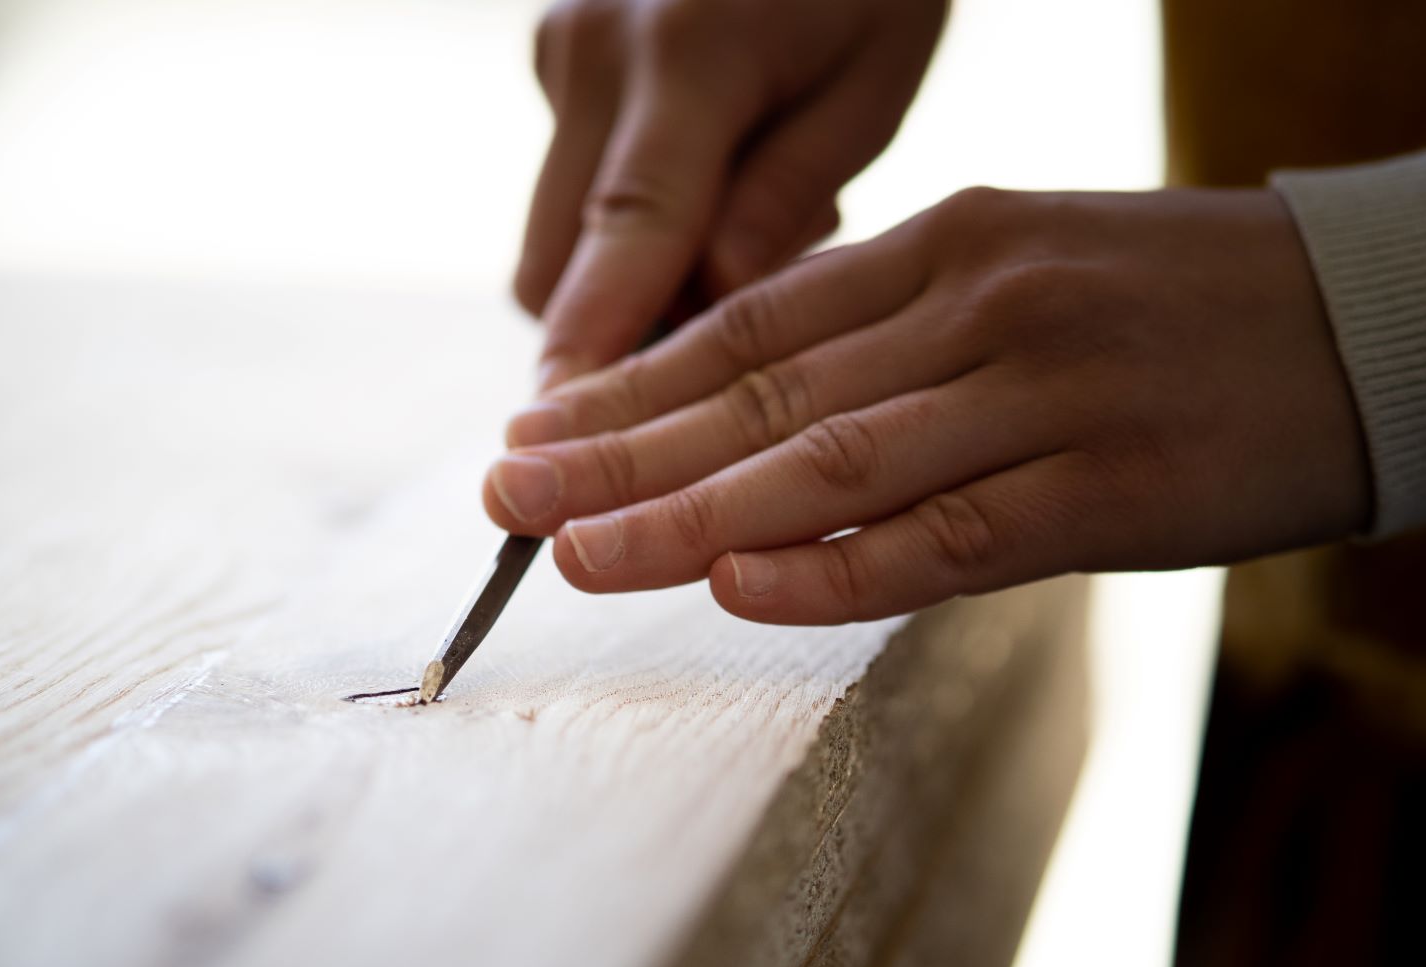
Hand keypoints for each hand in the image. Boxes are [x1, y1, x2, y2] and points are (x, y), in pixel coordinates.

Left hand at [483, 186, 1371, 623]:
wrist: (1372, 318)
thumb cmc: (1172, 312)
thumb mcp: (1020, 276)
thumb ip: (892, 335)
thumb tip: (754, 411)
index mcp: (944, 247)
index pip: (749, 326)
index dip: (631, 387)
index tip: (536, 429)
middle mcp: (976, 306)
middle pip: (761, 392)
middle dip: (619, 452)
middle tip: (508, 495)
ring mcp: (1041, 394)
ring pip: (831, 463)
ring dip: (689, 513)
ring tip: (579, 552)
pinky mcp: (1109, 487)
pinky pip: (947, 536)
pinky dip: (837, 568)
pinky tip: (739, 588)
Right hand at [517, 0, 947, 388]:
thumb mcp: (872, 77)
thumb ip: (789, 199)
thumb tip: (718, 310)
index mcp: (687, 56)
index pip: (627, 240)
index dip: (599, 360)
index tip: (573, 457)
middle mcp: (594, 53)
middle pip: (557, 269)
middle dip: (618, 343)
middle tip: (728, 349)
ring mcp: (560, 50)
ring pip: (553, 243)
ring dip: (623, 291)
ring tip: (739, 237)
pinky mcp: (554, 57)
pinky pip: (570, 195)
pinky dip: (623, 234)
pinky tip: (710, 189)